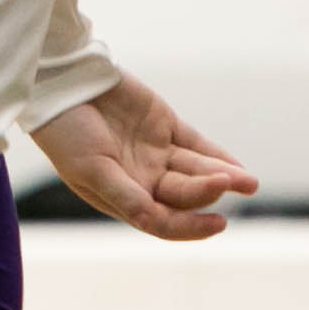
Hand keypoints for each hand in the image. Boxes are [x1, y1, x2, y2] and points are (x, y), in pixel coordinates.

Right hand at [30, 72, 257, 242]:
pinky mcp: (163, 125)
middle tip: (231, 184)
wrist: (60, 82)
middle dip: (208, 193)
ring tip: (248, 182)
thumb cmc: (65, 132)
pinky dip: (218, 156)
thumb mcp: (91, 169)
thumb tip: (158, 223)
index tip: (218, 223)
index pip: (163, 221)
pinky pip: (197, 145)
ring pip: (195, 171)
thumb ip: (128, 197)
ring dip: (222, 177)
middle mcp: (141, 178)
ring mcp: (154, 152)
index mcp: (122, 196)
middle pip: (184, 195)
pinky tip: (236, 168)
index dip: (191, 227)